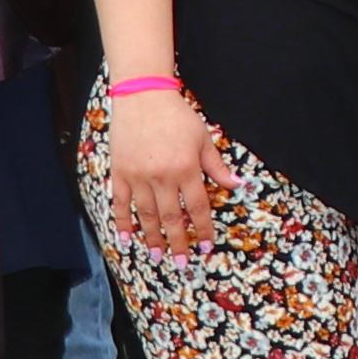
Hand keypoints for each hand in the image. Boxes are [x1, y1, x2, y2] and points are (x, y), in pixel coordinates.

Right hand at [104, 85, 236, 257]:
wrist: (143, 96)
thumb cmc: (177, 116)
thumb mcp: (203, 138)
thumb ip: (217, 166)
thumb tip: (237, 185)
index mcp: (186, 169)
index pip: (198, 207)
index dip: (203, 229)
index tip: (206, 245)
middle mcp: (162, 176)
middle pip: (172, 218)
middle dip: (178, 242)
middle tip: (183, 263)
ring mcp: (138, 176)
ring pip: (147, 215)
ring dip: (153, 238)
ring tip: (158, 255)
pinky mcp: (120, 172)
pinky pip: (121, 203)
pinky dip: (123, 223)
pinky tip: (127, 239)